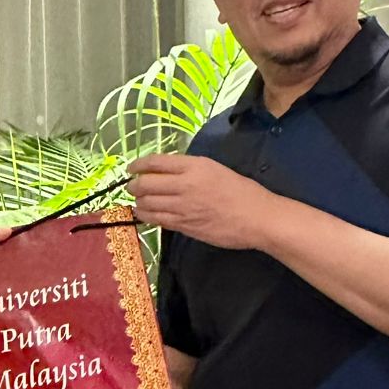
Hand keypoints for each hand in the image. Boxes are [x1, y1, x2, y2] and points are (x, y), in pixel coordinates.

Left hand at [128, 153, 275, 250]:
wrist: (257, 218)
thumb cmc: (242, 191)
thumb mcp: (216, 169)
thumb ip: (191, 169)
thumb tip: (168, 172)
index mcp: (195, 166)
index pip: (156, 162)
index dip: (138, 164)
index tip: (131, 168)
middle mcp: (184, 185)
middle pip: (146, 184)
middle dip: (134, 185)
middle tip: (132, 186)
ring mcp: (182, 208)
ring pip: (147, 204)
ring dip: (138, 202)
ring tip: (138, 201)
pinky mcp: (184, 226)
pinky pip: (157, 220)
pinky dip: (147, 216)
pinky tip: (145, 214)